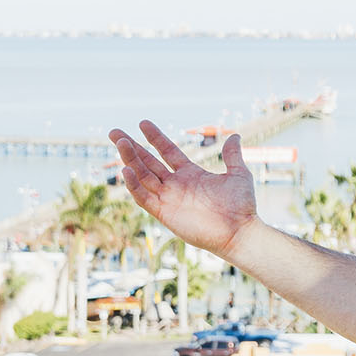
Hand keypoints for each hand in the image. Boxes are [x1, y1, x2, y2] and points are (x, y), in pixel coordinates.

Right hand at [109, 121, 257, 259]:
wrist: (239, 232)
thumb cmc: (241, 206)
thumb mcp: (237, 174)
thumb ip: (232, 156)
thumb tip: (234, 135)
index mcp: (190, 174)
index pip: (167, 151)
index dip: (155, 138)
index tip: (142, 123)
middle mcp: (176, 185)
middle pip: (148, 162)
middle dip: (131, 147)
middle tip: (114, 132)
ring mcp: (169, 198)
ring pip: (143, 176)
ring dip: (130, 160)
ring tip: (121, 143)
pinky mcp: (165, 213)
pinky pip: (144, 198)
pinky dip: (134, 185)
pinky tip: (126, 170)